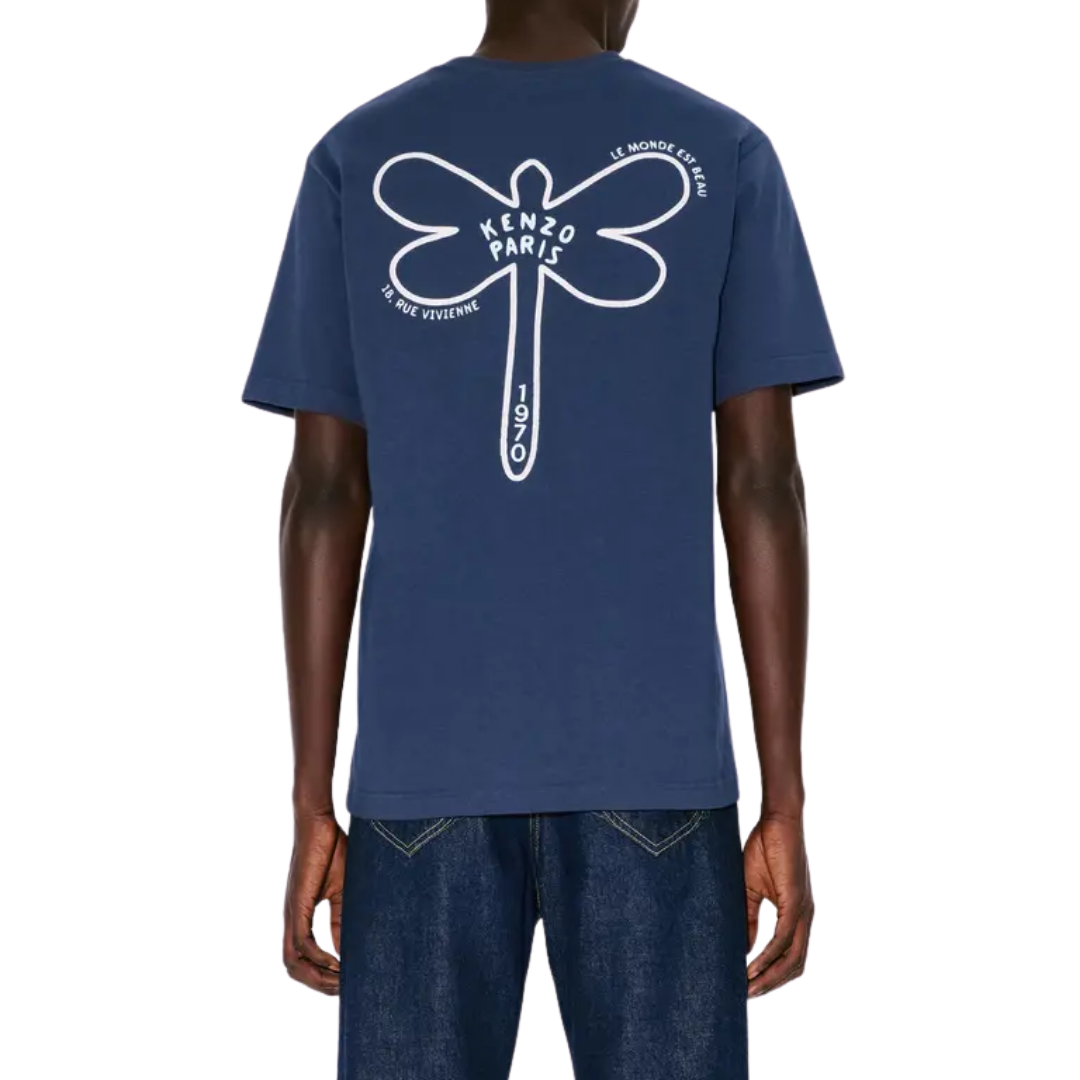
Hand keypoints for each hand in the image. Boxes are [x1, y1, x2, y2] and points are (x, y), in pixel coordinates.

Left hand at [283, 812, 346, 994]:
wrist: (319, 823)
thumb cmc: (332, 851)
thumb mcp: (343, 892)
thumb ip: (342, 920)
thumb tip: (347, 949)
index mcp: (301, 916)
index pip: (303, 958)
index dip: (321, 975)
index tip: (344, 983)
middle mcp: (292, 919)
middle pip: (294, 968)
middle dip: (317, 984)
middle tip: (343, 990)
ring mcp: (292, 913)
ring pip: (292, 961)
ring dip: (315, 977)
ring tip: (340, 982)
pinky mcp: (297, 904)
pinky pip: (300, 942)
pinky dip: (317, 958)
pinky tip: (337, 962)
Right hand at [744, 812, 813, 996]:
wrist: (777, 820)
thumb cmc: (764, 847)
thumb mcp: (751, 888)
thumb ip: (749, 918)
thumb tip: (744, 948)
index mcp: (796, 915)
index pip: (789, 956)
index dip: (771, 974)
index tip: (748, 986)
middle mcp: (805, 918)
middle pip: (795, 966)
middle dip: (772, 984)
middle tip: (747, 995)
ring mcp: (804, 911)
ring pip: (793, 959)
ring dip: (771, 977)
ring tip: (749, 987)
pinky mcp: (797, 902)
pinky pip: (784, 939)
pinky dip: (769, 956)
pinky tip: (753, 965)